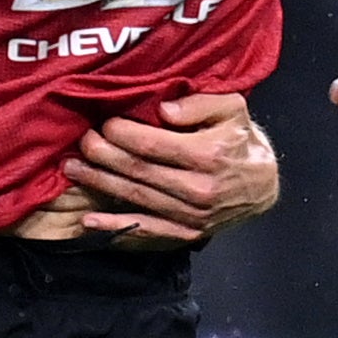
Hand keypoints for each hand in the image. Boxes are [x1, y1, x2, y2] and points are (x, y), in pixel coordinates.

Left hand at [56, 91, 278, 241]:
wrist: (263, 185)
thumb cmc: (242, 141)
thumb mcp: (232, 109)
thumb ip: (198, 105)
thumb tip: (163, 110)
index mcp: (207, 155)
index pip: (152, 145)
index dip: (122, 134)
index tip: (104, 123)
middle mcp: (197, 189)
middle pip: (138, 171)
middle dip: (103, 156)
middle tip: (82, 144)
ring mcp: (190, 215)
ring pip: (136, 198)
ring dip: (100, 184)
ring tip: (73, 169)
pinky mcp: (186, 232)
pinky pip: (146, 229)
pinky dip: (116, 226)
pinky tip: (90, 221)